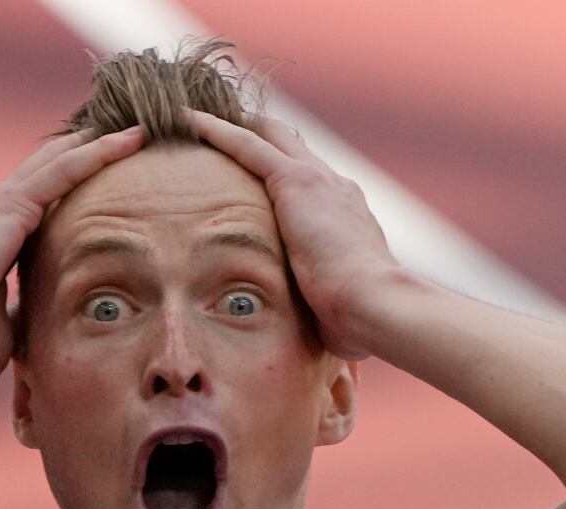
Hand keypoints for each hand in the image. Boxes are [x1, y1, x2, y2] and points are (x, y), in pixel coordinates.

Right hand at [0, 126, 146, 388]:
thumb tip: (40, 326)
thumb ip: (24, 318)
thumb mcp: (3, 331)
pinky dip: (98, 152)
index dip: (73, 190)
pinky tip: (129, 139)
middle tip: (128, 134)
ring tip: (139, 127)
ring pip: (62, 161)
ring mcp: (1, 207)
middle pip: (51, 171)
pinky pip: (64, 170)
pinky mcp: (9, 207)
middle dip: (88, 153)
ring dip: (101, 144)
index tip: (107, 184)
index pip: (43, 205)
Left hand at [187, 110, 396, 360]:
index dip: (283, 172)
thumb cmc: (361, 320)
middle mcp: (335, 188)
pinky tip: (188, 122)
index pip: (311, 184)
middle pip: (292, 147)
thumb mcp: (339, 306)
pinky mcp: (297, 182)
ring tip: (194, 119)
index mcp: (346, 216)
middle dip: (260, 134)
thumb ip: (324, 304)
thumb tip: (319, 332)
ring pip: (270, 136)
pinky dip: (217, 130)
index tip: (259, 173)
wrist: (377, 305)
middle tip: (221, 127)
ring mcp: (318, 180)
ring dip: (235, 125)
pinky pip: (247, 145)